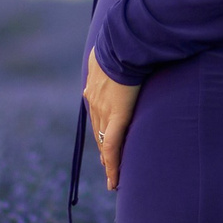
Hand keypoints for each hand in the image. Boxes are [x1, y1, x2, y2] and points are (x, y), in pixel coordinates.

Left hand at [83, 49, 141, 191]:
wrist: (124, 45)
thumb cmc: (125, 42)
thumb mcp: (117, 49)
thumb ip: (118, 56)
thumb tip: (128, 51)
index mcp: (95, 85)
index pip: (97, 112)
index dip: (100, 127)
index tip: (102, 138)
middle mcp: (94, 100)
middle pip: (97, 130)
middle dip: (101, 147)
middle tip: (106, 163)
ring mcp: (102, 111)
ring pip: (102, 142)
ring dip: (107, 159)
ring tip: (112, 174)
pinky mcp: (115, 118)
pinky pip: (111, 147)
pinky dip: (112, 165)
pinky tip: (113, 180)